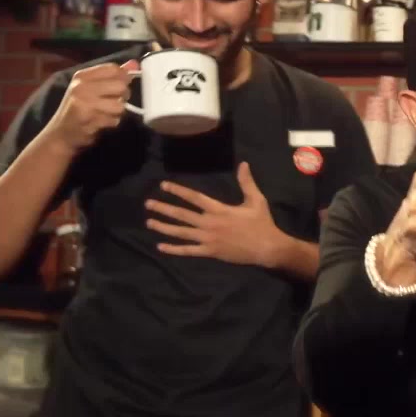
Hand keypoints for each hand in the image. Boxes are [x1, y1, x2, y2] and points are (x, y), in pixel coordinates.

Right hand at [42, 60, 138, 154]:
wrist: (61, 133)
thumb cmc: (78, 108)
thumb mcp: (90, 87)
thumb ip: (112, 75)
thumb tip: (134, 64)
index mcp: (82, 76)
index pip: (113, 69)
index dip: (124, 77)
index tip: (122, 84)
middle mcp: (82, 87)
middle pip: (120, 85)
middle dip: (123, 95)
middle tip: (115, 101)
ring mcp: (85, 103)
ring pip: (120, 105)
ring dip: (117, 112)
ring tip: (106, 113)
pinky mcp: (89, 119)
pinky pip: (114, 119)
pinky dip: (111, 122)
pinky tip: (101, 122)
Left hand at [145, 162, 285, 266]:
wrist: (267, 248)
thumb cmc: (261, 223)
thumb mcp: (256, 200)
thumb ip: (247, 182)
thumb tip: (243, 164)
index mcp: (219, 210)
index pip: (194, 197)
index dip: (178, 191)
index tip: (164, 186)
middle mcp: (209, 223)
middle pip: (182, 215)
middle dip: (163, 209)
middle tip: (148, 204)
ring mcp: (208, 239)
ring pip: (181, 233)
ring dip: (163, 227)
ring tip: (149, 222)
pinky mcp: (209, 252)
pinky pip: (188, 251)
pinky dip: (174, 249)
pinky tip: (161, 247)